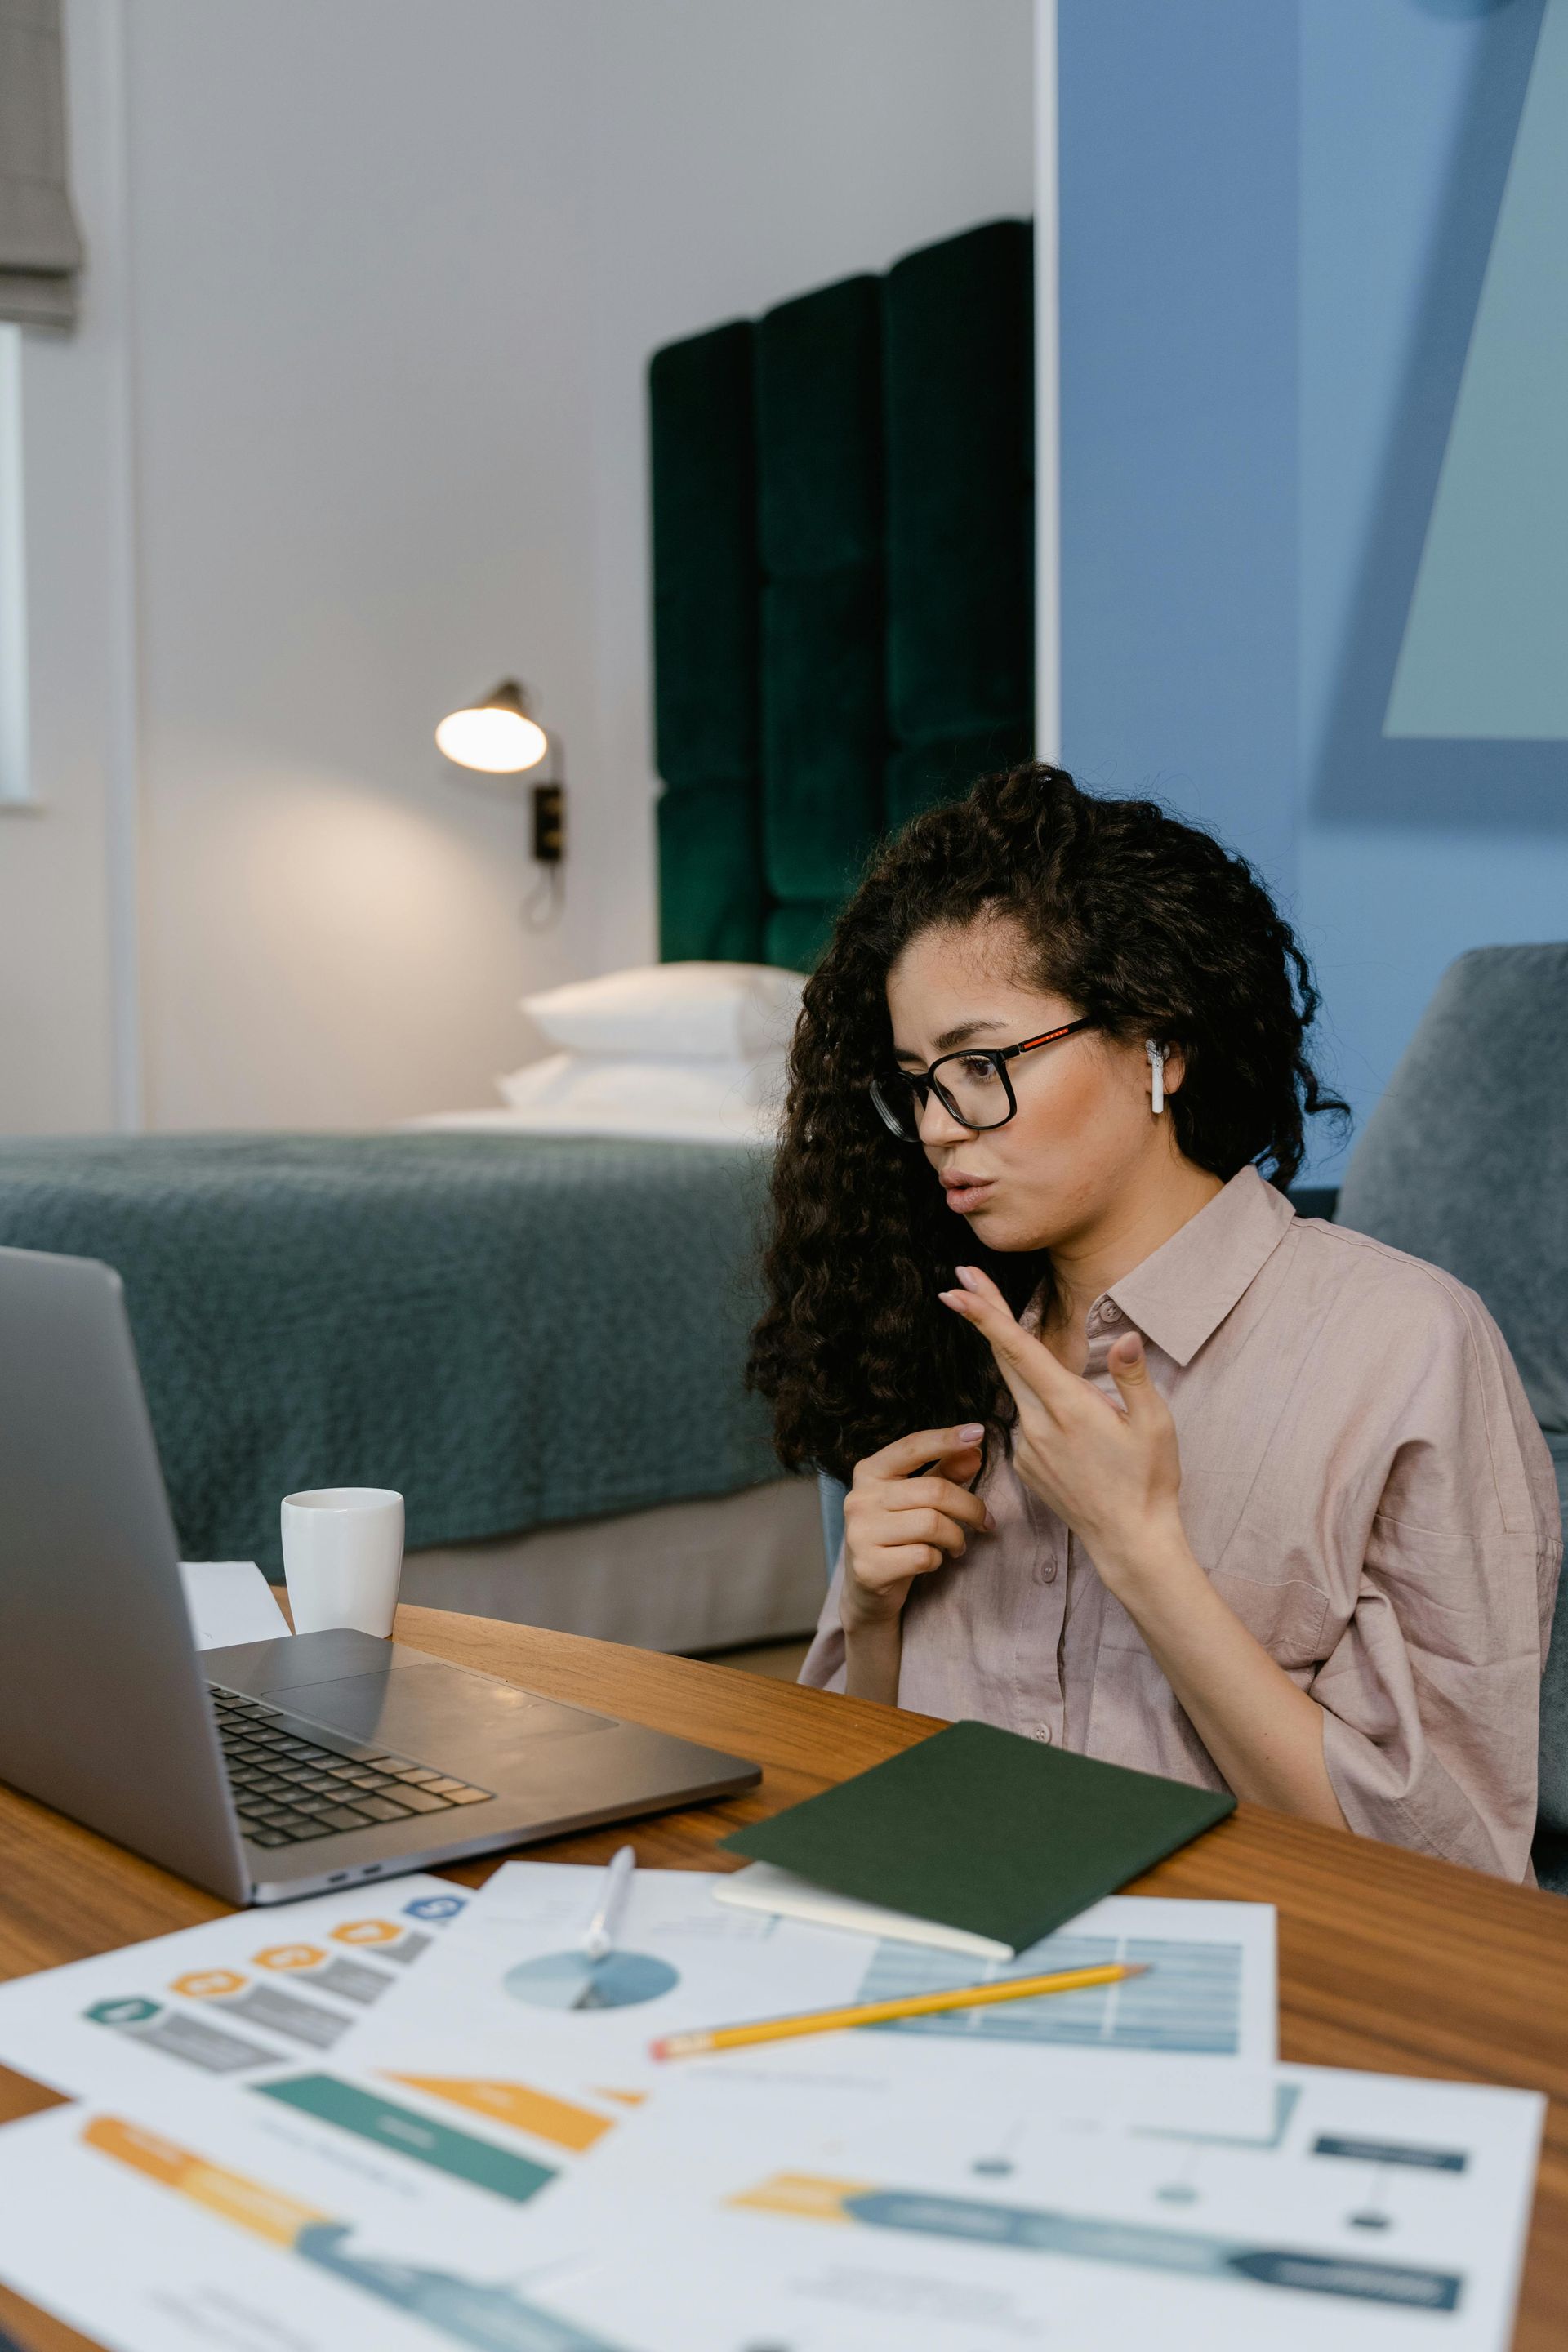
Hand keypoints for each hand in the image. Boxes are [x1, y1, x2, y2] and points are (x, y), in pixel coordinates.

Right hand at [840, 1425, 992, 1633]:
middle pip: (933, 1491)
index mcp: (869, 1473)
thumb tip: (974, 1450)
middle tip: (984, 1521)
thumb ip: (944, 1472)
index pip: (911, 1447)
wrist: (866, 1589)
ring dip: (956, 1537)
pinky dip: (938, 1560)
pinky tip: (934, 1560)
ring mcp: (860, 1533)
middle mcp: (859, 1498)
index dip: (946, 1438)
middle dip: (970, 1506)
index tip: (979, 1432)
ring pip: (932, 1524)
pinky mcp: (868, 1567)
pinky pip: (923, 1556)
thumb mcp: (917, 1499)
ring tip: (957, 1545)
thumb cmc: (896, 1535)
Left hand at [937, 1265, 1183, 1589]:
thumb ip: (1133, 1377)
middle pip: (1003, 1358)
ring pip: (1018, 1390)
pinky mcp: (1023, 1465)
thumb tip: (1125, 1337)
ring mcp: (1026, 1446)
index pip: (1018, 1349)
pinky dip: (1043, 1410)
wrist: (1129, 1542)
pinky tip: (1079, 1437)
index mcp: (1069, 1406)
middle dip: (982, 1316)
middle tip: (962, 1281)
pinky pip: (1028, 1422)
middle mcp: (1038, 1423)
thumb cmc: (1149, 1481)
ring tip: (1067, 1390)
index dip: (985, 1314)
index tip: (957, 1288)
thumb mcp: (1155, 1425)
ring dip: (1023, 1367)